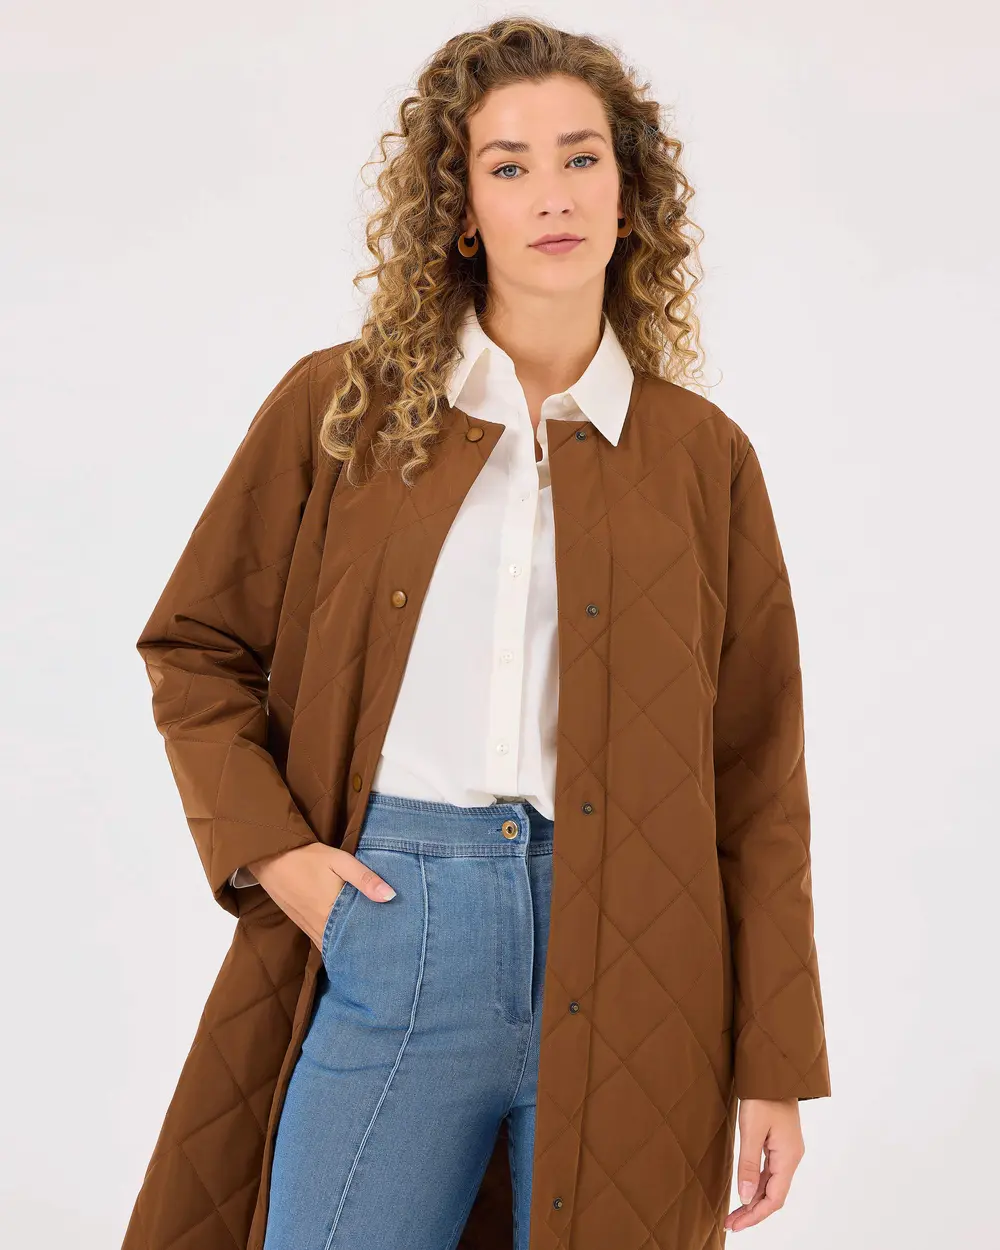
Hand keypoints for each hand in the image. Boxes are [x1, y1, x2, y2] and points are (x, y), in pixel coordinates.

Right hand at [243, 842, 395, 952]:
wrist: (270, 857)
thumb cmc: (306, 857)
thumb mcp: (339, 861)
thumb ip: (365, 879)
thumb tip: (391, 896)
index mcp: (330, 914)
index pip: (357, 938)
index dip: (373, 943)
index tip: (390, 946)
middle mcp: (318, 927)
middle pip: (344, 946)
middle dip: (362, 948)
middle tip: (384, 948)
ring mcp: (307, 928)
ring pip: (331, 946)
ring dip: (347, 947)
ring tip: (369, 947)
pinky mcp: (301, 924)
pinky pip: (320, 941)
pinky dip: (332, 943)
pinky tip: (345, 940)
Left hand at [725, 1097, 804, 1232]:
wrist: (773, 1070)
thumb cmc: (763, 1096)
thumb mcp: (751, 1129)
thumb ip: (748, 1164)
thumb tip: (745, 1196)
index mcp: (788, 1157)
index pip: (774, 1198)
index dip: (755, 1215)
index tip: (736, 1224)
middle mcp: (791, 1157)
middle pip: (774, 1195)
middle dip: (753, 1211)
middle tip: (731, 1223)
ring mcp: (786, 1150)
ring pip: (771, 1184)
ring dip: (753, 1199)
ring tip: (734, 1212)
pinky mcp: (779, 1142)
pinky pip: (769, 1171)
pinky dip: (757, 1183)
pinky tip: (745, 1189)